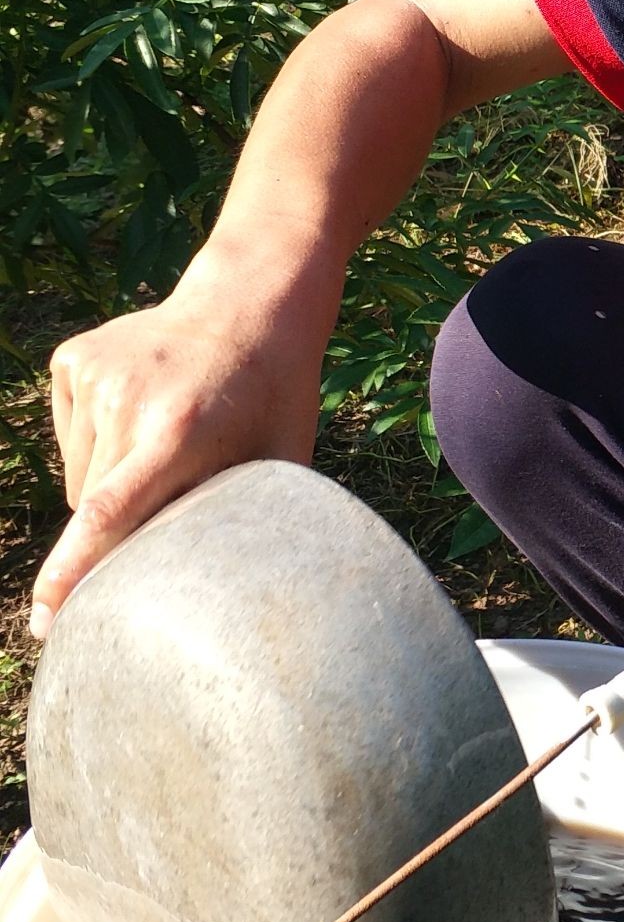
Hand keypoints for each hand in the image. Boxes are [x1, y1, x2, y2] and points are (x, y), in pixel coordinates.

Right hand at [31, 280, 325, 635]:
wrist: (248, 303)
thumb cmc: (274, 394)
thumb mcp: (281, 457)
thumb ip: (251, 520)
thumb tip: (244, 592)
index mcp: (178, 432)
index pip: (107, 514)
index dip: (72, 571)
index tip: (44, 618)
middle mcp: (127, 402)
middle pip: (91, 506)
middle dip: (120, 526)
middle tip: (172, 493)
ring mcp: (94, 376)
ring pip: (78, 476)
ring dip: (110, 483)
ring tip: (164, 443)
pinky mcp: (73, 360)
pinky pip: (70, 436)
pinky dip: (96, 443)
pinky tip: (141, 412)